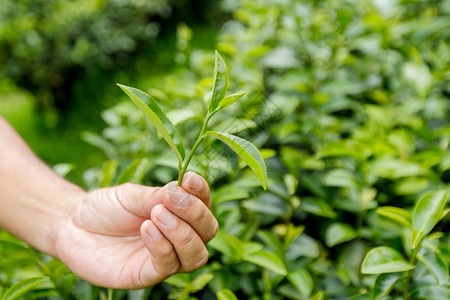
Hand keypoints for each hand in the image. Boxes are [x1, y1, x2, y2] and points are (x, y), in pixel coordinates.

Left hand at [54, 172, 217, 288]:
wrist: (72, 226)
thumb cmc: (106, 207)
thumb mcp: (132, 194)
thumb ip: (157, 196)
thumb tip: (182, 191)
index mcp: (179, 212)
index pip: (204, 204)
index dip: (202, 193)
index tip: (189, 179)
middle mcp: (178, 236)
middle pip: (208, 231)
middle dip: (195, 213)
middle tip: (170, 200)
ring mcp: (166, 257)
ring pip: (196, 254)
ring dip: (182, 233)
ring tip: (156, 215)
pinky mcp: (147, 274)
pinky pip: (168, 265)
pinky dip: (162, 246)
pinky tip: (146, 229)